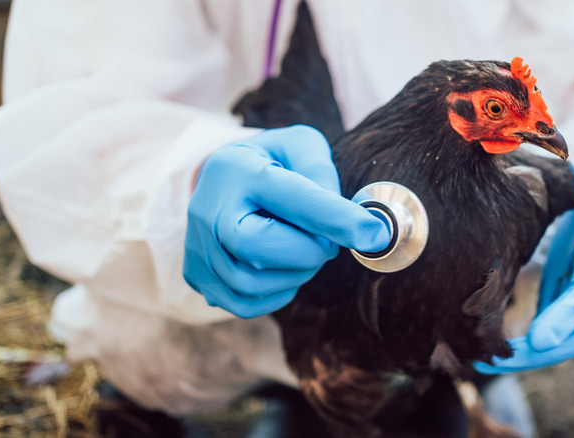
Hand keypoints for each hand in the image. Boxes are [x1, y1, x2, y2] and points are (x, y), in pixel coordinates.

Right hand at [183, 125, 390, 317]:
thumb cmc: (272, 162)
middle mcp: (208, 209)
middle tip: (326, 240)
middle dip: (309, 250)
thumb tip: (344, 218)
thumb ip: (322, 172)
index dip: (337, 218)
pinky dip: (277, 292)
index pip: (291, 198)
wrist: (221, 180)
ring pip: (252, 282)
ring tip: (303, 249)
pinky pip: (244, 304)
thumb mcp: (300, 146)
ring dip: (296, 272)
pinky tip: (285, 268)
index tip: (376, 233)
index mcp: (238, 170)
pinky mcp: (197, 276)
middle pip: (260, 247)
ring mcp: (198, 246)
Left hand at [475, 150, 573, 372]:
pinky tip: (480, 345)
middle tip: (495, 359)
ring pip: (554, 339)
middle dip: (537, 352)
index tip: (540, 337)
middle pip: (573, 335)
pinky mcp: (556, 294)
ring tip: (480, 359)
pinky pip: (538, 327)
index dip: (565, 317)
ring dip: (521, 354)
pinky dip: (514, 339)